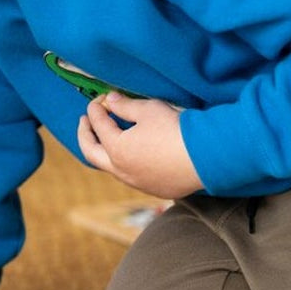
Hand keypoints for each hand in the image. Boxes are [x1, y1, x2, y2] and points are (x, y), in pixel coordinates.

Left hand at [77, 92, 202, 199]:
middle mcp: (121, 170)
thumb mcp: (149, 110)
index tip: (97, 100)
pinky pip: (131, 177)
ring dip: (104, 152)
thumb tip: (110, 100)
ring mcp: (136, 182)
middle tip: (84, 122)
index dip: (96, 110)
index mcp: (116, 149)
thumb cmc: (176, 130)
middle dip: (84, 135)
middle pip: (91, 153)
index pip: (99, 125)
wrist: (207, 158)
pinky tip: (131, 157)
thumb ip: (125, 106)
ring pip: (111, 168)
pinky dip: (124, 164)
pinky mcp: (153, 189)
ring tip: (104, 139)